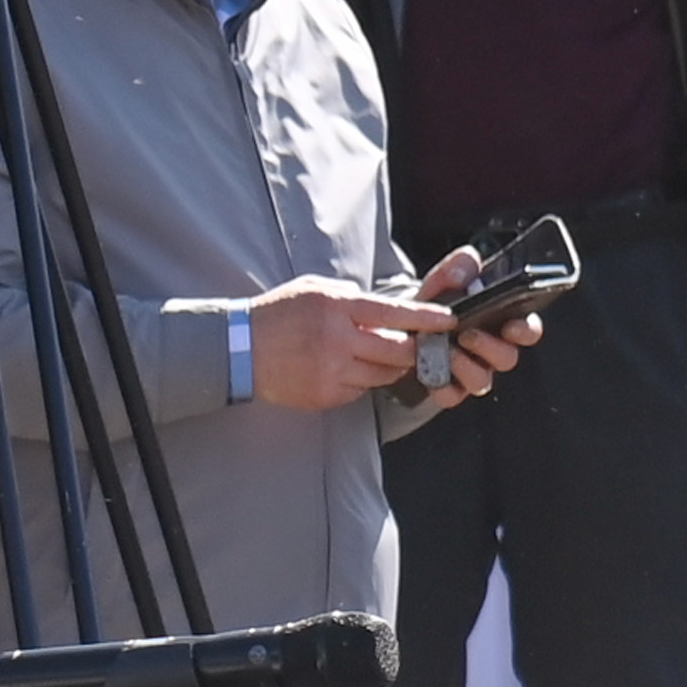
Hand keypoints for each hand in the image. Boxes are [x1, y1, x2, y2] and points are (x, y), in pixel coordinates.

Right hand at [245, 273, 452, 411]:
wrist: (238, 349)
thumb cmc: (276, 314)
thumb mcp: (315, 290)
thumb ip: (351, 299)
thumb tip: (385, 310)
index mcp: (337, 309)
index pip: (395, 314)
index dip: (426, 319)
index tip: (447, 321)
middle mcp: (338, 341)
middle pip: (397, 351)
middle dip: (411, 349)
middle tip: (411, 345)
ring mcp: (331, 372)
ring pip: (382, 374)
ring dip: (386, 366)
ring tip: (369, 356)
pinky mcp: (324, 395)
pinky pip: (358, 390)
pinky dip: (358, 381)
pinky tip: (340, 370)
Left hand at [406, 242, 537, 393]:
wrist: (397, 329)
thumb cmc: (431, 307)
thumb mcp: (442, 282)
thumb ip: (456, 268)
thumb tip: (467, 262)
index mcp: (499, 323)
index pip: (527, 330)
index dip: (526, 330)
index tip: (513, 325)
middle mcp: (490, 350)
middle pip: (508, 358)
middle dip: (491, 348)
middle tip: (468, 335)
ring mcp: (471, 371)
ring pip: (483, 380)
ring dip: (468, 367)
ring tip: (447, 352)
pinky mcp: (448, 388)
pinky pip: (453, 396)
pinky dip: (444, 387)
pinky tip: (432, 374)